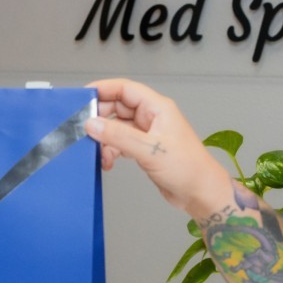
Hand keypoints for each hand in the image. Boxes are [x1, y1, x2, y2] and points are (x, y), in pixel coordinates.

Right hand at [84, 78, 236, 221]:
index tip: (83, 97)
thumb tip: (91, 124)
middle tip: (84, 130)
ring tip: (99, 152)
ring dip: (105, 139)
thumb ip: (118, 136)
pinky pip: (120, 143)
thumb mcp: (149, 149)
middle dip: (100, 118)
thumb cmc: (187, 167)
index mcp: (157, 108)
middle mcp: (151, 117)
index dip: (103, 89)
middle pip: (117, 107)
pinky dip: (111, 151)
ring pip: (117, 127)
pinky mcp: (144, 149)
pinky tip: (107, 162)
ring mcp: (147, 133)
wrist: (200, 193)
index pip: (124, 89)